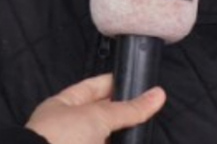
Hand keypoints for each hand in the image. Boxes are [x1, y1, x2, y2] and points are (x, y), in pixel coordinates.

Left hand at [25, 74, 165, 143]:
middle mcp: (67, 126)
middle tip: (148, 105)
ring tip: (146, 127)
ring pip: (105, 136)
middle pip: (102, 114)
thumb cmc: (58, 138)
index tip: (138, 79)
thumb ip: (130, 108)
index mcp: (62, 105)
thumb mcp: (99, 116)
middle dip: (124, 111)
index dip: (116, 81)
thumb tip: (158, 94)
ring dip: (122, 134)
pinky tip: (134, 141)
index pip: (94, 86)